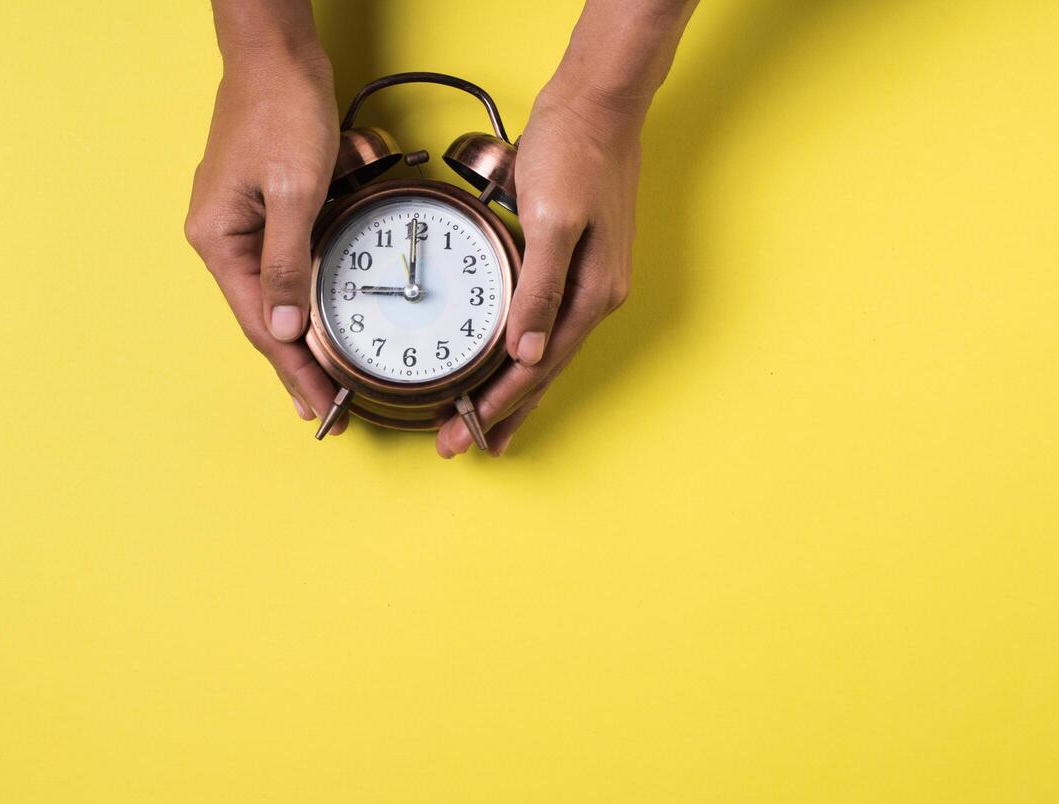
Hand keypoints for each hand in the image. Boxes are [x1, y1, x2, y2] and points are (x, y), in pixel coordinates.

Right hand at [184, 48, 343, 425]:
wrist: (277, 54)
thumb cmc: (282, 109)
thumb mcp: (296, 190)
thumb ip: (288, 263)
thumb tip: (287, 328)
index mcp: (218, 238)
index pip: (261, 324)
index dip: (294, 369)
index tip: (322, 407)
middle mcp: (219, 237)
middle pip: (262, 318)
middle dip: (296, 366)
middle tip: (328, 408)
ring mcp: (237, 224)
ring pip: (271, 297)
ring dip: (299, 339)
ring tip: (323, 381)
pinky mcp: (258, 210)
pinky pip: (279, 268)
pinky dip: (300, 299)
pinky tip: (315, 323)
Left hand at [436, 80, 643, 457]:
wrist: (597, 103)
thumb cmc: (574, 152)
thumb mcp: (552, 219)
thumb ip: (539, 289)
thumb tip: (526, 353)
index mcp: (591, 294)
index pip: (536, 368)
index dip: (498, 406)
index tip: (465, 435)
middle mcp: (596, 296)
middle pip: (542, 372)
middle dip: (502, 413)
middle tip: (461, 445)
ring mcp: (589, 281)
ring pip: (544, 353)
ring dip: (513, 390)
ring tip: (486, 423)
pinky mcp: (575, 262)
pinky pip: (546, 324)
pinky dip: (523, 352)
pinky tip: (509, 362)